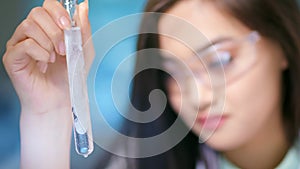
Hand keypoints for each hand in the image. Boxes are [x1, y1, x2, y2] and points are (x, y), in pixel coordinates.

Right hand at [2, 1, 93, 167]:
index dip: (58, 12)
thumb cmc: (69, 76)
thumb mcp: (83, 50)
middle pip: (37, 13)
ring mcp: (20, 44)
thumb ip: (84, 28)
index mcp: (47, 29)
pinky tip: (46, 62)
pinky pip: (24, 44)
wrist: (60, 99)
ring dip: (49, 42)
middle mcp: (31, 33)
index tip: (68, 26)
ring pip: (29, 26)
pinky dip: (40, 52)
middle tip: (64, 49)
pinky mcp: (12, 57)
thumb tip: (83, 6)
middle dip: (55, 31)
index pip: (47, 6)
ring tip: (56, 58)